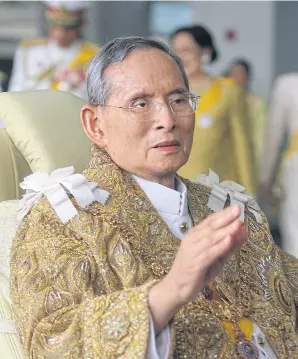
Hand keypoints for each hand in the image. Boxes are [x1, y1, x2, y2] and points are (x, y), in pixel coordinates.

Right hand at [149, 205, 246, 331]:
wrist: (177, 288)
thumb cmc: (196, 271)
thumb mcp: (216, 257)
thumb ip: (229, 245)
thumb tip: (245, 232)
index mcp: (195, 235)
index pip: (210, 221)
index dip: (223, 214)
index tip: (237, 207)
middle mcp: (192, 240)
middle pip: (211, 227)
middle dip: (225, 218)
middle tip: (238, 210)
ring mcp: (192, 251)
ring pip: (211, 239)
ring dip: (225, 230)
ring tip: (237, 223)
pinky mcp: (195, 264)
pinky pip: (209, 253)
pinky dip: (219, 246)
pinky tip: (228, 240)